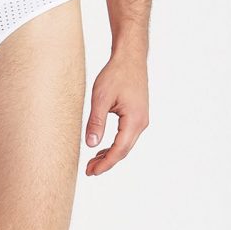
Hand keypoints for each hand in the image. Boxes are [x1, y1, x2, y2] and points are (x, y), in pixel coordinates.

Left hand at [84, 51, 148, 175]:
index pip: (119, 150)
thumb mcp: (101, 97)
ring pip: (125, 144)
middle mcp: (141, 123)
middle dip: (106, 162)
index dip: (105, 163)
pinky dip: (114, 144)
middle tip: (89, 171)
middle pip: (123, 150)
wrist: (130, 57)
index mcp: (134, 120)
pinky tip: (102, 146)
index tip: (92, 172)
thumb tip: (90, 144)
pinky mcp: (137, 115)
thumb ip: (96, 122)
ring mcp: (141, 119)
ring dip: (110, 153)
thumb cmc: (116, 74)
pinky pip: (126, 135)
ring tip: (93, 161)